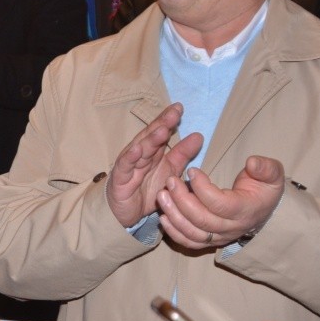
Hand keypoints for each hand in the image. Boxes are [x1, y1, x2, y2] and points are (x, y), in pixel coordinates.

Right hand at [106, 103, 203, 226]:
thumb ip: (182, 154)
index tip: (180, 108)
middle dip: (162, 124)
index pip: (160, 132)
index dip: (168, 120)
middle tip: (174, 112)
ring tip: (162, 129)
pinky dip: (130, 157)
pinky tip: (137, 149)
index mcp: (152, 152)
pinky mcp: (120, 178)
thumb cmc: (145, 189)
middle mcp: (140, 155)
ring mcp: (129, 165)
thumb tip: (199, 135)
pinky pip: (125, 166)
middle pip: (150, 137)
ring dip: (150, 139)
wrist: (125, 212)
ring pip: (139, 149)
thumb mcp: (169, 171)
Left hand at [156, 155, 283, 248]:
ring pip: (193, 232)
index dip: (203, 188)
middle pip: (202, 219)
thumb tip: (252, 163)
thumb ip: (265, 168)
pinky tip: (163, 216)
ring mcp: (219, 237)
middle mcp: (232, 228)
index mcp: (246, 210)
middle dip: (182, 199)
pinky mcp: (209, 241)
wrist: (262, 208)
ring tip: (161, 195)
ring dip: (174, 215)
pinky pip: (189, 242)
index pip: (221, 204)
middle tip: (170, 180)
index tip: (192, 171)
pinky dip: (174, 232)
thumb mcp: (271, 174)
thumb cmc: (263, 187)